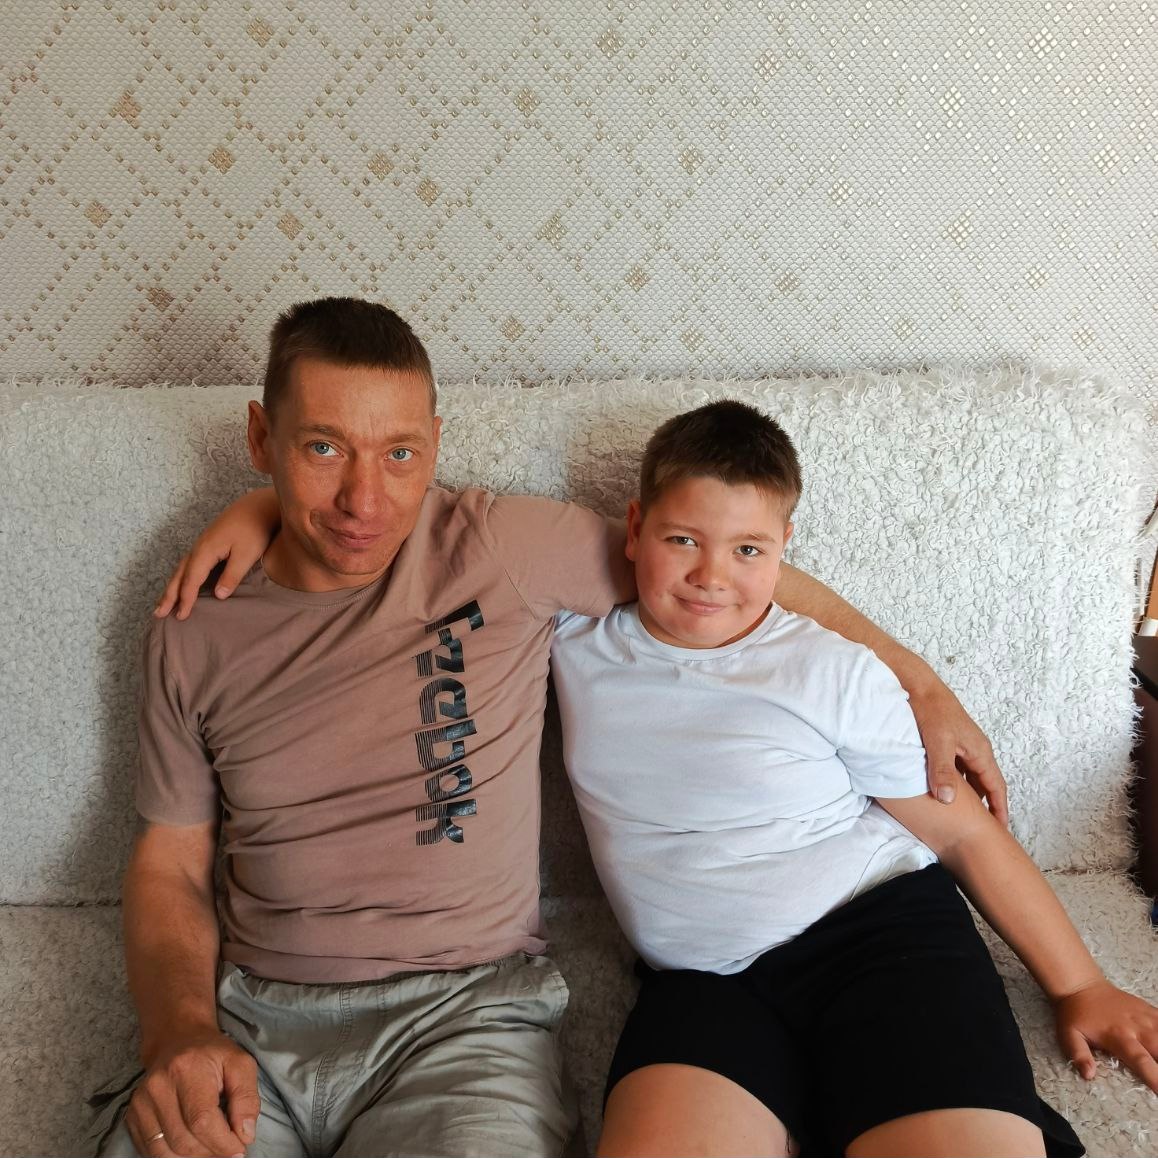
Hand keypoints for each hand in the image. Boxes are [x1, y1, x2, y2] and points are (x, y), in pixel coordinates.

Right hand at [125, 1030, 259, 1157]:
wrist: (178, 1040)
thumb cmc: (213, 1054)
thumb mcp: (240, 1065)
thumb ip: (247, 1098)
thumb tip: (245, 1135)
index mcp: (187, 1069)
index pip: (203, 1121)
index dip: (222, 1143)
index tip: (239, 1150)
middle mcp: (158, 1086)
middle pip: (184, 1140)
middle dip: (210, 1152)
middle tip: (228, 1149)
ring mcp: (141, 1102)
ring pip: (166, 1150)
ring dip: (193, 1157)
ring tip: (211, 1147)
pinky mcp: (133, 1114)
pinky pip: (151, 1150)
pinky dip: (173, 1155)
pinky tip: (191, 1146)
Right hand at [154, 488, 279, 620]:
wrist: (258, 505)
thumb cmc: (255, 530)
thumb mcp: (247, 554)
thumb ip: (232, 575)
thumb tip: (218, 596)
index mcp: (205, 551)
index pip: (191, 580)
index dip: (186, 599)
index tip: (181, 616)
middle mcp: (199, 547)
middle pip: (179, 574)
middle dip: (169, 595)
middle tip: (158, 613)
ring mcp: (202, 543)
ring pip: (182, 568)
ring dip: (172, 586)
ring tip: (164, 603)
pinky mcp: (208, 542)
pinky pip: (189, 563)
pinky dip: (182, 576)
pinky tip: (183, 583)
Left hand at [907, 681, 1008, 826]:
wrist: (918, 685)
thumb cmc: (931, 711)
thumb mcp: (937, 742)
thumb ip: (942, 771)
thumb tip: (948, 801)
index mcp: (980, 752)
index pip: (996, 787)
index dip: (999, 809)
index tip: (1001, 830)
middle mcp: (975, 750)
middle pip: (985, 785)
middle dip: (987, 807)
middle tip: (984, 830)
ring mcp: (962, 746)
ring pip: (970, 778)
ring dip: (970, 796)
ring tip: (966, 818)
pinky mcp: (949, 743)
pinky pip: (957, 770)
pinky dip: (954, 784)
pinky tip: (943, 793)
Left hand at [1054, 978, 1157, 1092]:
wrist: (1081, 985)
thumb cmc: (1075, 1014)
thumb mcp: (1068, 1034)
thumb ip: (1078, 1054)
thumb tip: (1088, 1075)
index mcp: (1118, 1036)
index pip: (1141, 1061)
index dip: (1156, 1078)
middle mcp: (1137, 1027)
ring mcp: (1146, 1018)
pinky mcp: (1150, 1011)